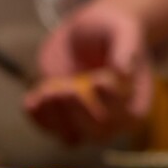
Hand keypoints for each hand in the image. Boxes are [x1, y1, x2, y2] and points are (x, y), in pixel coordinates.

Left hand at [25, 2, 152, 144]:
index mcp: (135, 105)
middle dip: (78, 112)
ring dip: (55, 119)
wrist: (84, 35)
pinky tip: (31, 99)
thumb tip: (123, 71)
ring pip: (70, 137)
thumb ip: (126, 48)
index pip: (127, 115)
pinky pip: (49, 129)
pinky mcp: (61, 120)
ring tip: (45, 92)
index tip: (98, 81)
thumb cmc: (111, 32)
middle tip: (65, 89)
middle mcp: (112, 122)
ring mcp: (85, 125)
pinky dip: (38, 117)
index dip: (110, 102)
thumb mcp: (122, 31)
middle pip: (97, 132)